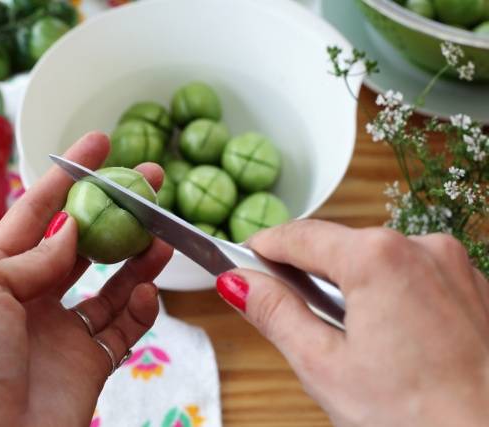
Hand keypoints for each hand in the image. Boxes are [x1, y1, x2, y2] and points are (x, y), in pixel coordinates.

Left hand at [0, 132, 172, 426]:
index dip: (66, 176)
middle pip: (82, 244)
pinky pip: (123, 328)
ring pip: (110, 283)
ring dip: (138, 258)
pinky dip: (141, 309)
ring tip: (163, 235)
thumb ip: (32, 256)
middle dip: (115, 213)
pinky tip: (147, 293)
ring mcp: (61, 331)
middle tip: (149, 185)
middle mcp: (31, 299)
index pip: (36, 213)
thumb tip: (71, 230)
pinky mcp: (89, 363)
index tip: (98, 144)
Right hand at [216, 220, 488, 426]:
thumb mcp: (324, 366)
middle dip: (308, 273)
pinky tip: (388, 340)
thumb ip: (274, 313)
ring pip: (377, 260)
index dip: (263, 247)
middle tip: (285, 312)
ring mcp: (453, 265)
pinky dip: (388, 294)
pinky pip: (413, 274)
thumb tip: (238, 282)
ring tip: (344, 339)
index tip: (242, 261)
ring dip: (349, 286)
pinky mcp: (473, 286)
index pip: (300, 235)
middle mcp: (422, 247)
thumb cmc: (417, 419)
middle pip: (339, 246)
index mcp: (379, 258)